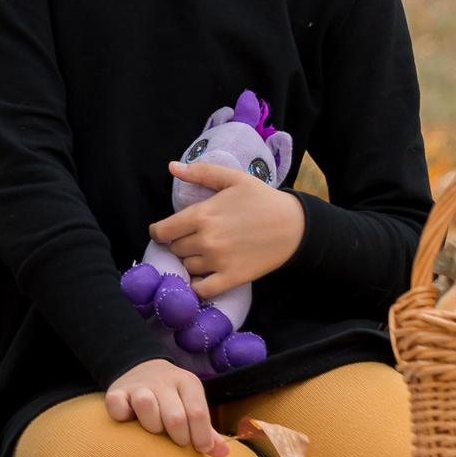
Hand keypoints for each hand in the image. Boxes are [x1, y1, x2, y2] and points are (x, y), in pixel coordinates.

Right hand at [104, 358, 229, 456]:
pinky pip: (116, 405)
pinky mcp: (116, 390)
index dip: (201, 437)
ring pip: (146, 405)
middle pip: (175, 416)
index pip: (197, 413)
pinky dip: (122, 416)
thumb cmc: (173, 399)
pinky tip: (129, 421)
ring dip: (152, 425)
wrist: (142, 369)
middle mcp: (163, 379)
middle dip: (179, 437)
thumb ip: (206, 430)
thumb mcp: (192, 405)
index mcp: (187, 382)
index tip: (199, 448)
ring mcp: (139, 384)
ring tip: (155, 429)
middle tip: (177, 441)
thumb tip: (224, 453)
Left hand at [149, 162, 305, 297]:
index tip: (166, 232)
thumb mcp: (233, 178)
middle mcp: (206, 240)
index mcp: (202, 215)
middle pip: (175, 249)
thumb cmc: (263, 199)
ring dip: (190, 262)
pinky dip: (198, 286)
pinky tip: (204, 277)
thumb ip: (201, 172)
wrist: (295, 225)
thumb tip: (172, 167)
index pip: (162, 231)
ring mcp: (219, 261)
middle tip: (192, 240)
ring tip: (203, 255)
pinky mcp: (232, 277)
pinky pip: (203, 289)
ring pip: (187, 267)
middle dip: (179, 244)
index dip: (160, 232)